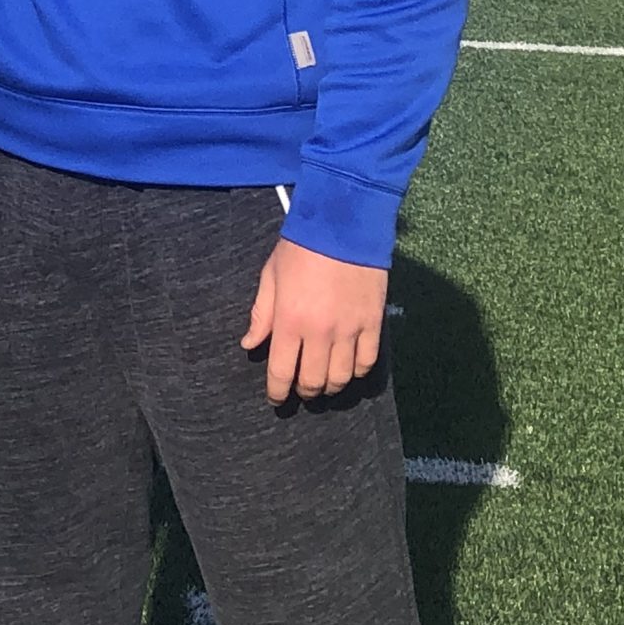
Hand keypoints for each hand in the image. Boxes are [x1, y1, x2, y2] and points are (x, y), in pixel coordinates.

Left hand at [240, 238, 386, 405]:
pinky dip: (356, 371)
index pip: (282, 371)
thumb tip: (250, 344)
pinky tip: (348, 367)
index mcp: (289, 320)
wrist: (343, 225)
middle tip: (300, 389)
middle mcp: (320, 332)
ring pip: (341, 378)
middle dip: (304, 391)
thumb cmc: (300, 247)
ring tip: (324, 383)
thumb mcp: (271, 276)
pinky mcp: (373, 323)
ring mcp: (350, 329)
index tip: (275, 399)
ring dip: (330, 386)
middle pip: (313, 381)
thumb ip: (261, 314)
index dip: (277, 392)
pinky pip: (366, 362)